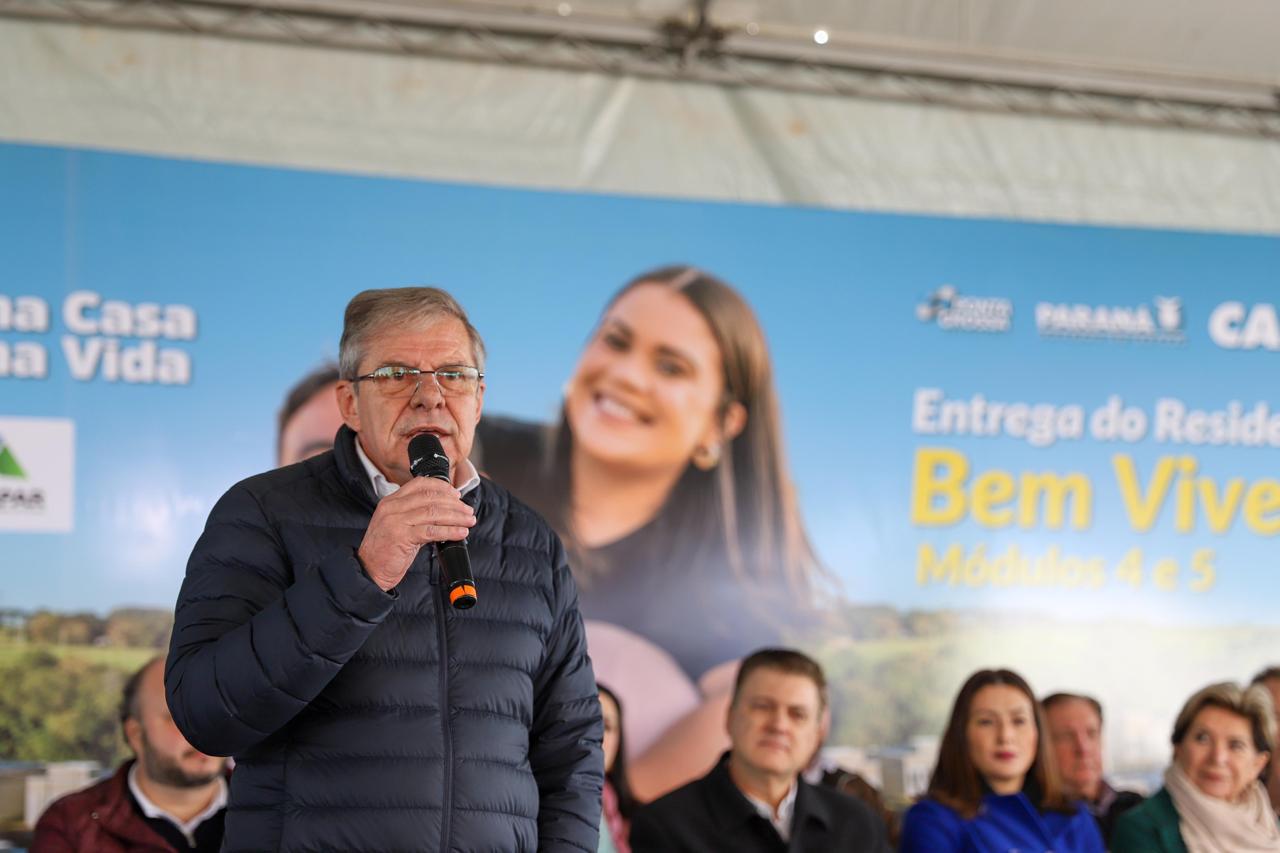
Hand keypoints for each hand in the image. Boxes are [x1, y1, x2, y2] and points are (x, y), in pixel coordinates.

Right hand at [357, 477, 475, 590]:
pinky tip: (460, 533)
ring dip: (456, 517)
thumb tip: (445, 512)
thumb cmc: (386, 551)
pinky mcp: (402, 536)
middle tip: (468, 511)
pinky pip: (432, 531)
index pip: (420, 484)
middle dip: (454, 504)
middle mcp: (392, 507)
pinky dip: (450, 531)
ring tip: (469, 521)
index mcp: (391, 501)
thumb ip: (416, 515)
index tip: (456, 494)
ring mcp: (396, 521)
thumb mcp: (398, 526)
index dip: (442, 487)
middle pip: (430, 497)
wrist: (369, 571)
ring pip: (434, 512)